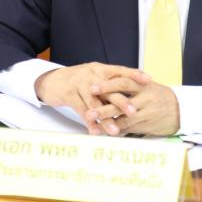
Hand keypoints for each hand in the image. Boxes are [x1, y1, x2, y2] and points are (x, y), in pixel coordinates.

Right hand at [34, 62, 148, 134]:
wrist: (52, 80)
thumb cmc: (78, 80)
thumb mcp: (95, 76)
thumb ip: (111, 82)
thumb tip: (133, 88)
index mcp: (100, 69)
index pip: (120, 70)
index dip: (134, 74)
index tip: (148, 80)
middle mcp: (92, 75)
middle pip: (110, 88)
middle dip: (122, 101)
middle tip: (134, 112)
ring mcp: (80, 84)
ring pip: (95, 102)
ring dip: (106, 117)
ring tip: (115, 130)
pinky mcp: (69, 94)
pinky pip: (81, 109)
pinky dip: (89, 121)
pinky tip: (96, 131)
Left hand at [86, 78, 179, 135]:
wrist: (181, 110)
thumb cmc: (159, 97)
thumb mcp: (147, 87)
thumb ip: (130, 87)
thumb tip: (106, 90)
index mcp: (143, 84)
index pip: (123, 81)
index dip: (107, 84)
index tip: (92, 87)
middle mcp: (145, 96)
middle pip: (122, 97)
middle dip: (104, 102)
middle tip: (88, 106)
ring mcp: (147, 110)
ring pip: (124, 115)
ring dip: (107, 119)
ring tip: (92, 121)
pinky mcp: (148, 123)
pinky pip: (129, 127)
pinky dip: (116, 129)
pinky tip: (105, 130)